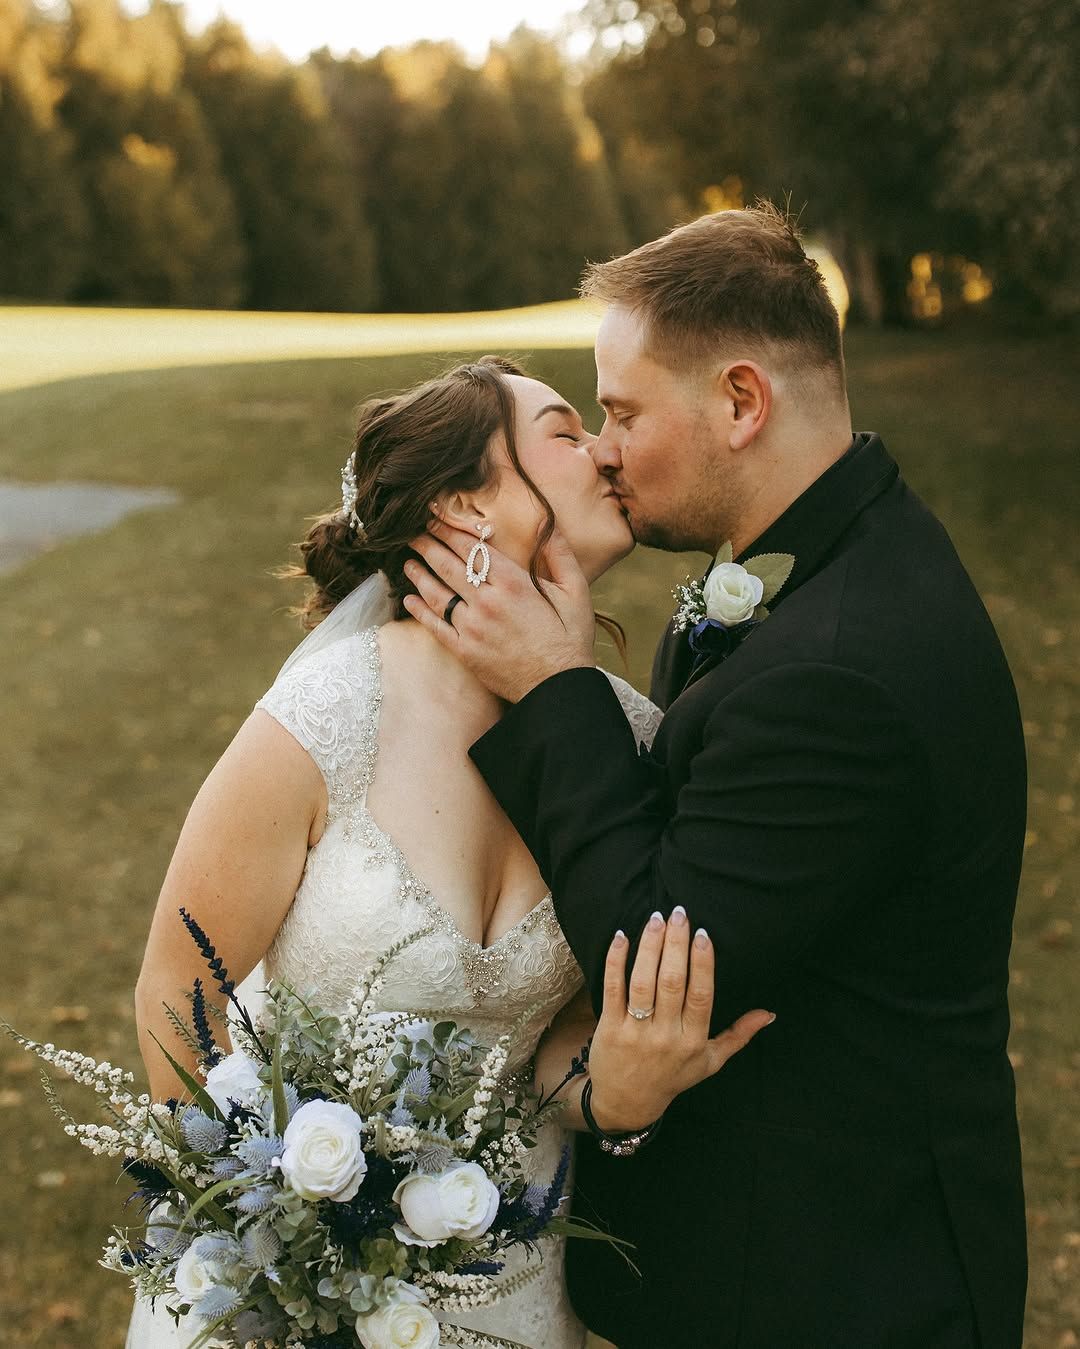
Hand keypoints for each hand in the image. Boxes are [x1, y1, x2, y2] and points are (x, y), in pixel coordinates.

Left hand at [402, 520, 595, 702]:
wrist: (557, 689)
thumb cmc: (569, 640)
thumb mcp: (575, 593)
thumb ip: (560, 555)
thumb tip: (549, 522)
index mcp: (513, 584)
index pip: (471, 549)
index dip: (448, 530)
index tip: (434, 518)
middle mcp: (487, 603)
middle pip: (447, 566)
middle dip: (427, 546)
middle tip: (412, 533)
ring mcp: (472, 628)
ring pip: (436, 594)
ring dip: (418, 574)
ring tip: (407, 562)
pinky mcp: (465, 651)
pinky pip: (435, 626)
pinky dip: (419, 611)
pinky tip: (409, 599)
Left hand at [586, 909, 774, 1131]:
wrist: (627, 1104)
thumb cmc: (672, 1077)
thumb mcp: (710, 1062)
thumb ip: (738, 1035)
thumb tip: (769, 1013)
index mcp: (693, 1040)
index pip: (701, 996)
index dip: (702, 963)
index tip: (703, 933)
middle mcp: (665, 1036)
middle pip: (672, 983)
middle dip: (676, 945)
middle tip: (679, 913)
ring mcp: (636, 1032)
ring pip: (643, 982)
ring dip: (649, 947)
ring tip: (655, 918)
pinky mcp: (609, 1028)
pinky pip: (612, 989)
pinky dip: (616, 961)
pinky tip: (621, 937)